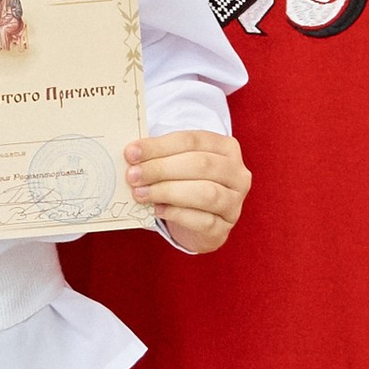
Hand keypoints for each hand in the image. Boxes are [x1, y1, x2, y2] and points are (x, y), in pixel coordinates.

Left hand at [127, 127, 250, 257]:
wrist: (198, 222)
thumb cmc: (185, 184)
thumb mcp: (177, 163)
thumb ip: (160, 156)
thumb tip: (131, 153)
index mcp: (225, 147)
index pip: (192, 141)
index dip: (160, 146)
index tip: (131, 153)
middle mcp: (237, 173)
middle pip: (200, 165)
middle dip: (162, 169)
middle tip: (133, 175)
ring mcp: (235, 202)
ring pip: (206, 193)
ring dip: (168, 192)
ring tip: (141, 193)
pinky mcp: (225, 227)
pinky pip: (203, 220)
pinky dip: (177, 214)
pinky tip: (158, 210)